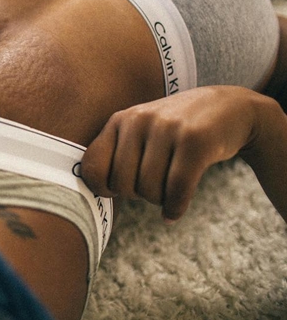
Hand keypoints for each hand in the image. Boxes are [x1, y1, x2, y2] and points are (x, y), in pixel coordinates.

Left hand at [81, 86, 265, 222]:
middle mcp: (138, 120)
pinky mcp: (194, 140)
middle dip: (137, 195)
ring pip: (150, 190)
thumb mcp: (141, 131)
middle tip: (152, 187)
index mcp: (119, 120)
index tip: (116, 190)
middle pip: (123, 185)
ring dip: (160, 200)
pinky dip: (174, 208)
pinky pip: (176, 190)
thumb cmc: (175, 130)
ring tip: (168, 188)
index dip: (101, 187)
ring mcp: (167, 127)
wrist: (230, 108)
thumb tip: (89, 196)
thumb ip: (115, 155)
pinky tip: (174, 212)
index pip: (91, 166)